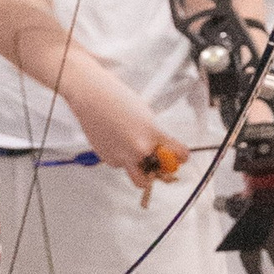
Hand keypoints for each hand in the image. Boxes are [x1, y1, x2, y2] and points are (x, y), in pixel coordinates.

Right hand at [69, 64, 186, 191]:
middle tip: (156, 163)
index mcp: (153, 134)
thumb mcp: (146, 115)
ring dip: (137, 166)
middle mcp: (138, 149)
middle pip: (155, 177)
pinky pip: (120, 165)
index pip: (179, 154)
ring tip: (131, 145)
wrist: (92, 97)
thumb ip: (156, 134)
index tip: (180, 156)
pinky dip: (121, 157)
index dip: (181, 156)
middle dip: (157, 173)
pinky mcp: (108, 159)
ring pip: (136, 174)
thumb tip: (162, 148)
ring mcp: (122, 157)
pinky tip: (117, 140)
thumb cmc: (117, 99)